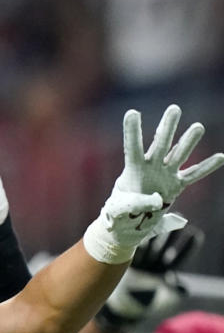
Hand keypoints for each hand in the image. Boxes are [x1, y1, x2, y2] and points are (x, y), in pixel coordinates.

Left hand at [84, 105, 223, 263]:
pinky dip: (207, 168)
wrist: (128, 224)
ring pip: (178, 154)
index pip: (133, 147)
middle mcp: (151, 166)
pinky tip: (221, 157)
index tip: (132, 112)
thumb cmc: (118, 214)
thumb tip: (156, 200)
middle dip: (167, 127)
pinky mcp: (176, 186)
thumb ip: (135, 204)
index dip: (132, 131)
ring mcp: (165, 174)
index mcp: (133, 169)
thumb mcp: (118, 210)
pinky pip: (194, 175)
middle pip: (160, 144)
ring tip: (198, 127)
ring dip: (188, 142)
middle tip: (174, 109)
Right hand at [97, 225, 202, 330]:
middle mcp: (154, 265)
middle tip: (177, 216)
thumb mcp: (160, 296)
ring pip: (150, 244)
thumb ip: (172, 291)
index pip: (180, 257)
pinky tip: (138, 230)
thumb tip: (186, 290)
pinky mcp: (128, 262)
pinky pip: (134, 250)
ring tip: (157, 219)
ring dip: (154, 232)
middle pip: (165, 246)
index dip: (188, 246)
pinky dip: (136, 241)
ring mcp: (141, 263)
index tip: (195, 233)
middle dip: (171, 233)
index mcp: (165, 272)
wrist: (121, 307)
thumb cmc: (142, 303)